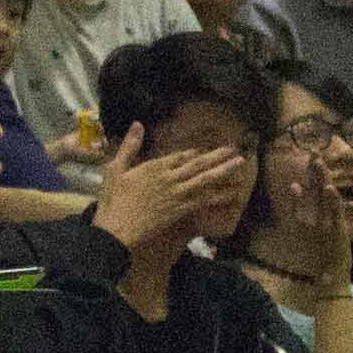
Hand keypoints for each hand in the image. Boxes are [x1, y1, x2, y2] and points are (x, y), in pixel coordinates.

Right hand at [86, 122, 251, 252]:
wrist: (117, 229)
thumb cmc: (112, 200)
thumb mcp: (115, 168)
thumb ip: (129, 146)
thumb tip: (137, 124)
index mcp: (154, 167)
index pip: (179, 156)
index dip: (194, 153)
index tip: (204, 151)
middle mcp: (169, 178)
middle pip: (198, 165)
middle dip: (217, 157)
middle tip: (235, 150)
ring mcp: (177, 195)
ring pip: (205, 180)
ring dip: (224, 172)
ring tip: (240, 165)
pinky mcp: (180, 211)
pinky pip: (203, 201)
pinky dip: (218, 196)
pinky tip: (231, 193)